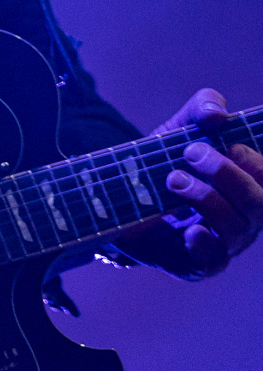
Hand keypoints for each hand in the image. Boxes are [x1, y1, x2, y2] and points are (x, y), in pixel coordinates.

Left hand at [115, 88, 262, 277]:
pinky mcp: (196, 263)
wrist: (121, 196)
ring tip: (172, 178)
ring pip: (235, 229)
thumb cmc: (164, 160)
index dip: (254, 162)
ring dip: (205, 198)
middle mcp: (243, 217)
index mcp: (247, 185)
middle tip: (190, 152)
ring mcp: (223, 243)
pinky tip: (191, 229)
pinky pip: (213, 262)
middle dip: (226, 174)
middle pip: (259, 204)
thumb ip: (202, 108)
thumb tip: (218, 113)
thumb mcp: (181, 127)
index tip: (228, 144)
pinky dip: (205, 245)